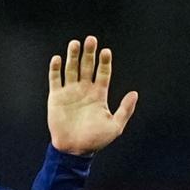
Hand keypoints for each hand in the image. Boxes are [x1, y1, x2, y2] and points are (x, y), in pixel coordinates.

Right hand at [47, 36, 137, 154]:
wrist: (74, 150)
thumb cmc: (95, 140)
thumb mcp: (115, 126)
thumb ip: (125, 110)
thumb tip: (135, 93)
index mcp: (98, 95)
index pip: (103, 73)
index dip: (104, 62)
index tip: (106, 52)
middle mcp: (84, 90)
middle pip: (87, 66)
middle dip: (89, 53)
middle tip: (91, 40)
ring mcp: (70, 92)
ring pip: (71, 69)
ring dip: (73, 56)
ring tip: (75, 44)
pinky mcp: (56, 97)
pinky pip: (55, 79)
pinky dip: (55, 69)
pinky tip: (58, 59)